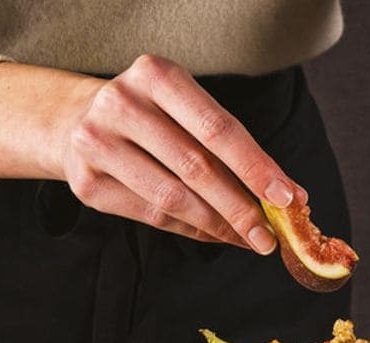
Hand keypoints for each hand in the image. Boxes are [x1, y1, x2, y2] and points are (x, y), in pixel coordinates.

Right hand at [0, 57, 302, 249]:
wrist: (75, 122)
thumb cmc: (154, 121)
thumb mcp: (192, 117)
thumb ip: (239, 153)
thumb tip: (294, 197)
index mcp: (157, 76)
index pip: (218, 128)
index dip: (256, 167)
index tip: (288, 199)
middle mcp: (122, 103)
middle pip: (197, 168)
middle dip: (241, 208)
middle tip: (270, 237)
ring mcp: (97, 143)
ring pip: (174, 199)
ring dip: (219, 226)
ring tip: (249, 240)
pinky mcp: (87, 183)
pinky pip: (153, 217)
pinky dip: (193, 231)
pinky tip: (217, 236)